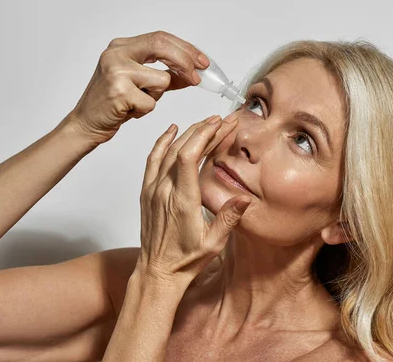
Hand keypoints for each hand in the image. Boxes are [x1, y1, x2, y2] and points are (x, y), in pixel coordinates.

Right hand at [65, 31, 210, 145]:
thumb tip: (195, 73)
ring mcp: (115, 71)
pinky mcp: (118, 92)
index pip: (161, 38)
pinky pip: (151, 102)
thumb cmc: (113, 103)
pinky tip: (128, 111)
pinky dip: (145, 110)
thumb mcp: (140, 83)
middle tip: (197, 78)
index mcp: (121, 46)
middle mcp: (116, 54)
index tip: (202, 61)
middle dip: (185, 62)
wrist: (85, 123)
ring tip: (137, 102)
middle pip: (162, 47)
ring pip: (161, 80)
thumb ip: (166, 75)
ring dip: (156, 97)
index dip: (185, 49)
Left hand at [136, 115, 249, 284]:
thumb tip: (245, 198)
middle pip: (181, 148)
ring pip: (167, 151)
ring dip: (187, 132)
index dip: (205, 135)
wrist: (157, 272)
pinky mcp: (147, 192)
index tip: (221, 124)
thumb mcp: (213, 243)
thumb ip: (228, 218)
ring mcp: (153, 190)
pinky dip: (163, 142)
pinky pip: (153, 159)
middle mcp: (164, 191)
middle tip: (222, 120)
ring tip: (206, 122)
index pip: (189, 157)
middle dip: (203, 129)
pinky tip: (172, 131)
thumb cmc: (185, 260)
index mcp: (182, 201)